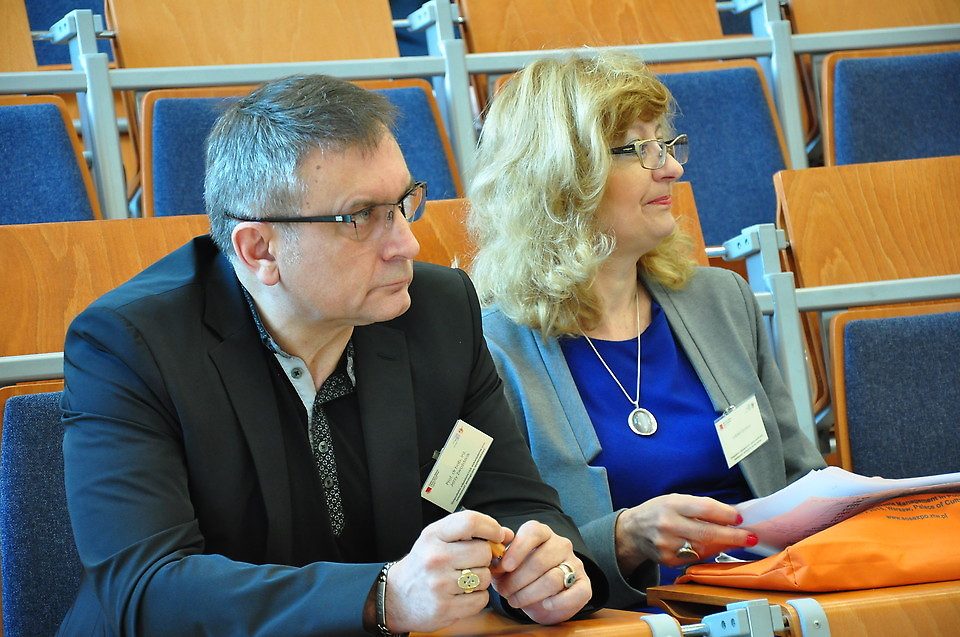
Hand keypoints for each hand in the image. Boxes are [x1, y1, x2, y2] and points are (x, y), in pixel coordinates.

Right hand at [382, 510, 512, 633]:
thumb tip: (507, 534)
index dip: (491, 527)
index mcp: (433, 536)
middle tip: (474, 562)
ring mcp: (439, 584)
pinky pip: (481, 599)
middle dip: (485, 558)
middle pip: (483, 552)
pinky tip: (463, 594)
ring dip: (481, 579)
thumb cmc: (423, 565)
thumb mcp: (437, 540)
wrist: (396, 597)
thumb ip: (470, 533)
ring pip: (485, 577)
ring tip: (465, 579)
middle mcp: (435, 558)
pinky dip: (477, 598)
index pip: (470, 522)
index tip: (496, 535)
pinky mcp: (445, 608)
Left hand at [491, 520, 591, 624]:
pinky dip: (558, 602)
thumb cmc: (521, 576)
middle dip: (517, 580)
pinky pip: (576, 593)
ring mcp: (575, 564)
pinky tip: (545, 605)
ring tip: (515, 601)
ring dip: (530, 594)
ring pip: (553, 579)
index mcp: (541, 533)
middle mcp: (561, 544)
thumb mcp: (507, 567)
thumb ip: (499, 561)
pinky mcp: (585, 584)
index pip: (533, 532)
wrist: (543, 597)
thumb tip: (493, 560)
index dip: (517, 549)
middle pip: (540, 561)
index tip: (504, 567)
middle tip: (504, 592)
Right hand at [614, 494, 757, 571]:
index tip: (740, 518)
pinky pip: (696, 558)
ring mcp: (668, 545)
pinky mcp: (668, 560)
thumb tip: (732, 514)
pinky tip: (714, 547)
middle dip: (733, 536)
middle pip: (708, 533)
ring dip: (723, 546)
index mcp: (672, 505)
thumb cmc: (659, 511)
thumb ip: (702, 507)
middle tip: (751, 537)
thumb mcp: (676, 500)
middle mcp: (668, 525)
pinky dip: (708, 553)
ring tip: (736, 541)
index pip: (704, 509)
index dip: (725, 514)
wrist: (633, 530)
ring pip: (704, 549)